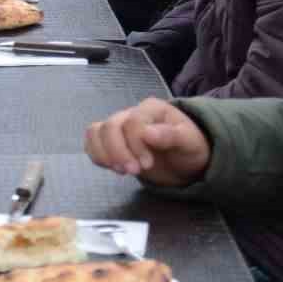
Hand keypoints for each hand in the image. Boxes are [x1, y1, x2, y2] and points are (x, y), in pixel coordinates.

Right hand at [85, 98, 210, 185]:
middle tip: (133, 172)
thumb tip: (148, 133)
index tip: (148, 164)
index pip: (132, 122)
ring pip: (96, 131)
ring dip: (104, 154)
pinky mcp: (111, 142)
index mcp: (151, 109)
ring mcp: (119, 127)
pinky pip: (93, 141)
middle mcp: (130, 114)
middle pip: (110, 126)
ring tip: (121, 171)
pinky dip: (97, 155)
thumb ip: (171, 136)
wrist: (185, 159)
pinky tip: (112, 167)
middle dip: (118, 151)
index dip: (135, 144)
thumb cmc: (189, 147)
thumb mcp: (189, 142)